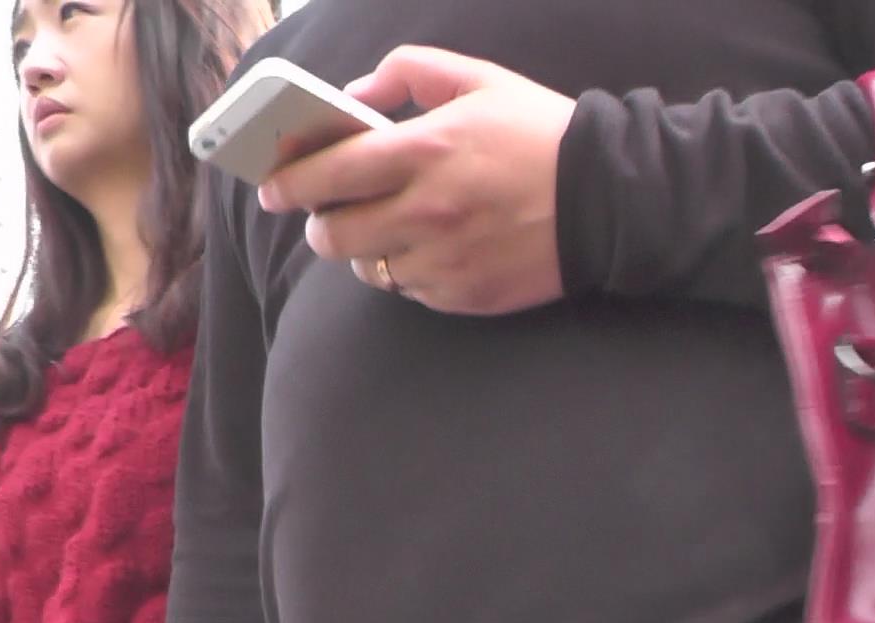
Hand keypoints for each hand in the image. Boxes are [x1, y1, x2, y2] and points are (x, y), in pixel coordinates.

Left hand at [259, 47, 575, 316]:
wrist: (604, 202)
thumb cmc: (537, 135)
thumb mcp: (478, 80)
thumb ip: (407, 73)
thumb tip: (353, 97)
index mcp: (427, 150)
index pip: (332, 172)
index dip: (290, 181)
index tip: (270, 184)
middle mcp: (428, 211)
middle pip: (337, 233)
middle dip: (319, 224)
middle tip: (322, 216)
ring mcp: (443, 260)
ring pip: (367, 268)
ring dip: (363, 250)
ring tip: (382, 229)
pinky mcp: (461, 295)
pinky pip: (407, 290)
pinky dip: (404, 272)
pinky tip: (427, 249)